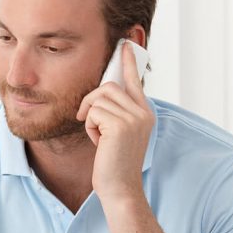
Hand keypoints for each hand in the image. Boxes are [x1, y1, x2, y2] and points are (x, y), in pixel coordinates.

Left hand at [76, 41, 153, 203]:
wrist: (120, 189)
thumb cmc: (114, 164)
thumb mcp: (118, 133)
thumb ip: (116, 112)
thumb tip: (103, 91)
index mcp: (145, 112)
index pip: (135, 80)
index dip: (128, 61)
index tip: (125, 44)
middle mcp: (143, 112)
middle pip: (108, 86)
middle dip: (91, 102)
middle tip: (88, 121)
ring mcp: (134, 118)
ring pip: (98, 98)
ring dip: (90, 117)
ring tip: (99, 137)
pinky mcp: (120, 126)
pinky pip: (93, 112)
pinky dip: (90, 127)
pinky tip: (99, 143)